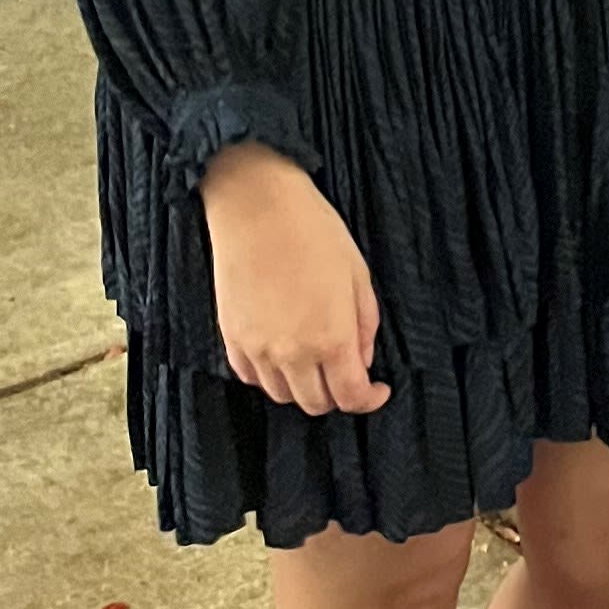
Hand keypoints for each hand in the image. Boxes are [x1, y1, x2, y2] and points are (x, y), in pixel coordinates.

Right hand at [199, 143, 391, 414]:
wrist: (257, 206)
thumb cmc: (314, 232)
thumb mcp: (359, 275)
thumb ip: (365, 326)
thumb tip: (362, 360)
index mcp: (331, 338)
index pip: (351, 396)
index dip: (369, 399)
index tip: (377, 389)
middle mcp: (292, 353)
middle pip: (316, 403)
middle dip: (338, 395)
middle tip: (347, 372)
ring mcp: (257, 348)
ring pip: (281, 395)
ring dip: (303, 387)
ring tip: (315, 361)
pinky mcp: (232, 337)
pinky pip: (252, 376)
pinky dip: (271, 376)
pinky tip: (283, 354)